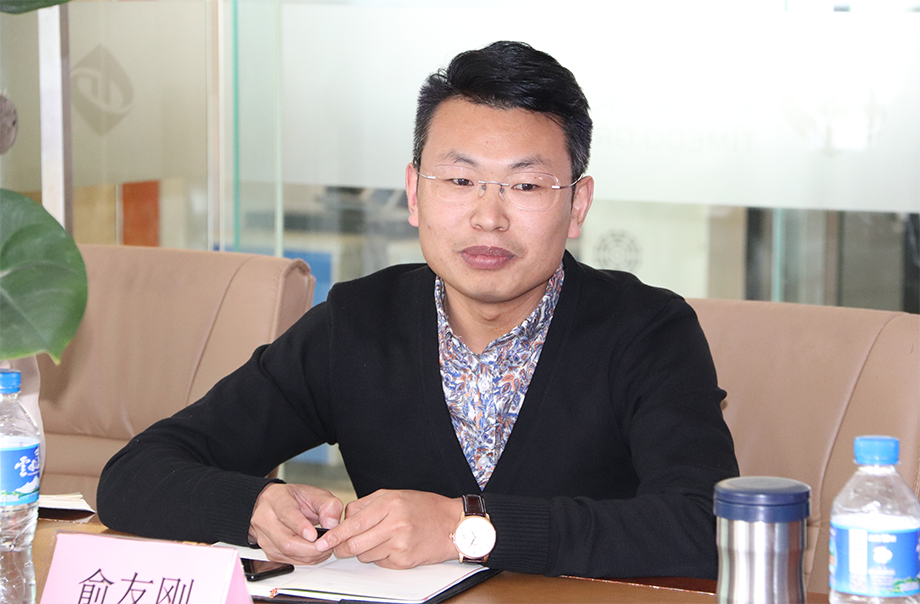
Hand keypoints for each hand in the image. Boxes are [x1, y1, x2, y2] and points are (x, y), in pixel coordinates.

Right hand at [249, 483, 343, 564]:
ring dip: (311, 555)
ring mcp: (264, 537)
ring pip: (287, 553)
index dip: (300, 526)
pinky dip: (306, 559)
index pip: (286, 514)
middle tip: (327, 544)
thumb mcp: (317, 494)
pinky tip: (315, 551)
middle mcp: (265, 518)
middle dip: (310, 547)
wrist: (278, 506)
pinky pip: (289, 561)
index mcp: (276, 498)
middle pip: (286, 541)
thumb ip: (328, 506)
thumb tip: (331, 525)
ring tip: (324, 547)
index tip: (313, 535)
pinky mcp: (269, 552)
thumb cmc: (296, 499)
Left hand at [315, 489, 461, 568]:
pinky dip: (380, 557)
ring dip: (364, 551)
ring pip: (365, 554)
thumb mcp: (395, 496)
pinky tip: (392, 547)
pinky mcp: (405, 560)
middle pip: (355, 543)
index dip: (335, 534)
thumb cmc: (424, 507)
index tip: (323, 541)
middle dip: (342, 548)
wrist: (453, 524)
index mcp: (390, 504)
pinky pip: (380, 562)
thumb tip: (345, 518)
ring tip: (379, 539)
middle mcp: (395, 523)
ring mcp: (400, 543)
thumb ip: (368, 505)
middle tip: (339, 548)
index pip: (354, 523)